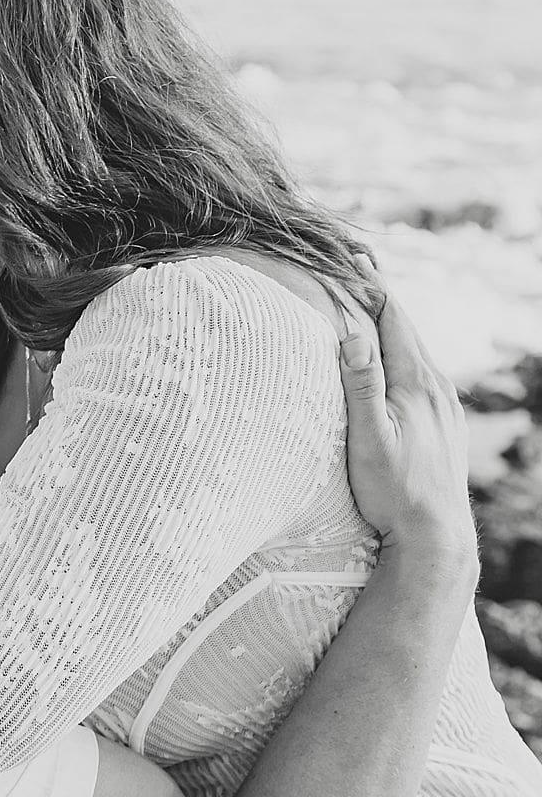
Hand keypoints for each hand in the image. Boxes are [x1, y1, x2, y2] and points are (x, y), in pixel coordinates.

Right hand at [338, 287, 475, 581]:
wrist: (435, 536)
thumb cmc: (394, 492)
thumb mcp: (369, 440)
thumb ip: (362, 386)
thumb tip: (353, 333)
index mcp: (416, 382)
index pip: (393, 318)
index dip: (371, 286)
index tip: (350, 259)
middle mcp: (437, 387)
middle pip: (406, 328)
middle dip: (380, 297)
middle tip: (356, 266)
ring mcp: (445, 406)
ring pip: (416, 352)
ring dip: (391, 326)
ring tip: (369, 303)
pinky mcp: (446, 424)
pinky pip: (422, 374)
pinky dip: (403, 354)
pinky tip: (392, 361)